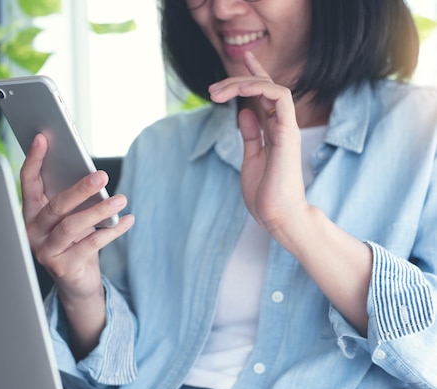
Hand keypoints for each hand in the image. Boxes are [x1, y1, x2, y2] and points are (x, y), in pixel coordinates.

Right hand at [20, 133, 133, 300]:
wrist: (76, 281)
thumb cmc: (74, 239)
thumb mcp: (70, 215)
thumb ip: (72, 196)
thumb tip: (90, 172)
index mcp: (31, 212)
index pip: (27, 181)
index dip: (33, 159)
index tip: (42, 138)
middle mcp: (33, 230)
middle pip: (55, 205)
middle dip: (80, 189)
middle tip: (102, 175)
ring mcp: (45, 250)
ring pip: (72, 226)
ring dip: (99, 210)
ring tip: (121, 199)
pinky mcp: (62, 267)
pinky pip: (90, 245)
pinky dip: (112, 232)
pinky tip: (127, 220)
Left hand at [208, 51, 309, 237]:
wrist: (277, 216)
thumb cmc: (265, 193)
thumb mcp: (251, 158)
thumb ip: (251, 135)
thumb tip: (244, 113)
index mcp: (273, 131)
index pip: (264, 96)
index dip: (253, 76)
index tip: (240, 61)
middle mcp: (281, 125)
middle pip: (263, 89)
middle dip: (236, 82)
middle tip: (212, 90)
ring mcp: (286, 127)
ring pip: (271, 87)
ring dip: (243, 83)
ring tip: (218, 92)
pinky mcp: (288, 132)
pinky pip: (280, 97)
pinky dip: (260, 87)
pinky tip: (239, 91)